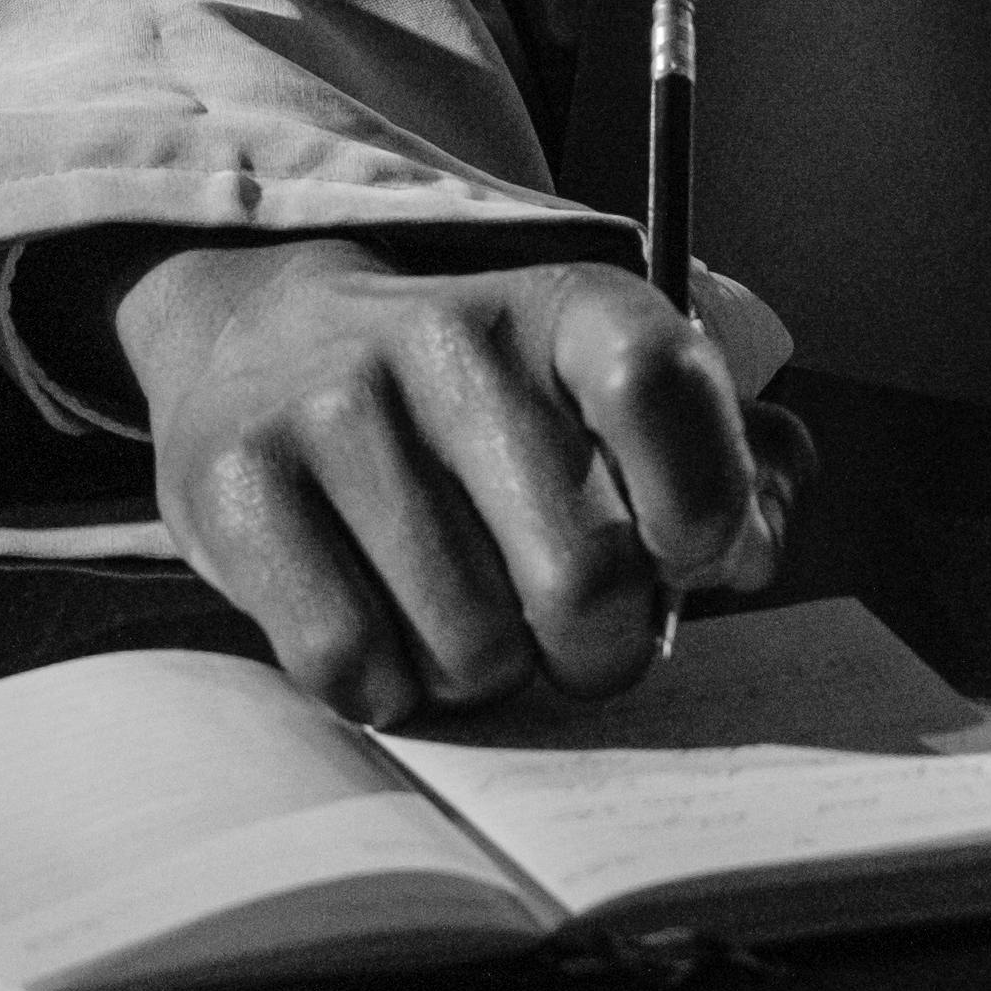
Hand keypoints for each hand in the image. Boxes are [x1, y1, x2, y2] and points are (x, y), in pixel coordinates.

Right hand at [117, 238, 782, 723]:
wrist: (261, 341)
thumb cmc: (478, 409)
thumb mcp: (601, 397)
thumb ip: (722, 469)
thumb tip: (754, 553)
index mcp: (560, 303)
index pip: (660, 382)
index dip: (702, 505)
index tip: (684, 556)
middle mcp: (447, 335)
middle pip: (582, 575)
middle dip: (595, 648)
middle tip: (567, 633)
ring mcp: (334, 403)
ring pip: (469, 646)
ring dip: (482, 671)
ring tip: (459, 614)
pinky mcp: (237, 480)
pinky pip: (351, 664)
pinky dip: (383, 687)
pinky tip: (377, 625)